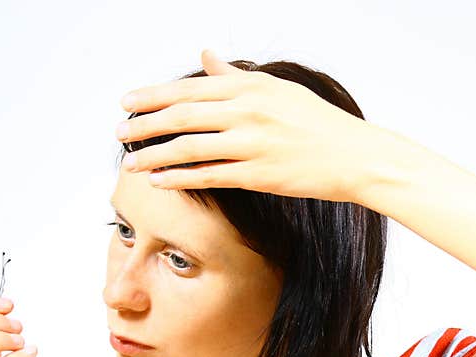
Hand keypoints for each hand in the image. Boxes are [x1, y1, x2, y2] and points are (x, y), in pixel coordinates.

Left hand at [115, 49, 382, 202]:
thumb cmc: (318, 123)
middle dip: (145, 125)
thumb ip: (236, 76)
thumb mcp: (278, 89)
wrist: (355, 155)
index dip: (152, 95)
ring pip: (190, 146)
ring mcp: (253, 143)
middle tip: (119, 132)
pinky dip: (180, 178)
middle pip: (182, 115)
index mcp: (251, 86)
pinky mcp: (260, 174)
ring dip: (154, 154)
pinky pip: (210, 175)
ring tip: (131, 162)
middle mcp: (248, 110)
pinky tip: (160, 181)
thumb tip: (207, 57)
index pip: (189, 87)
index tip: (126, 103)